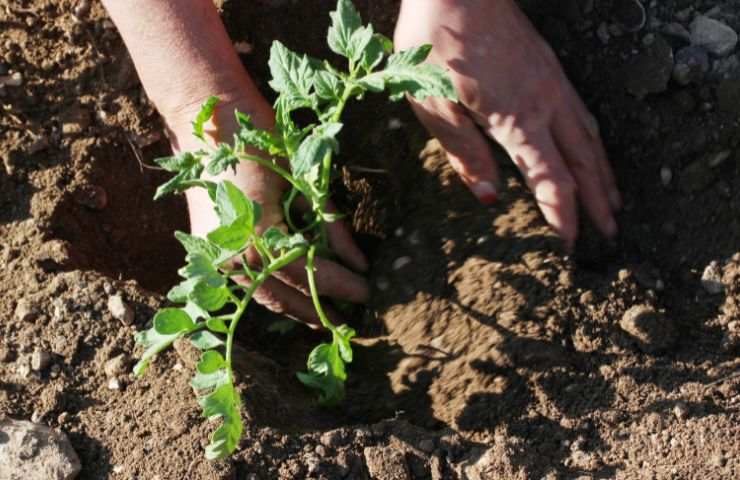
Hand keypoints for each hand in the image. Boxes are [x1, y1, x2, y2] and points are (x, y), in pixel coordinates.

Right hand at [165, 86, 368, 324]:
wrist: (208, 117)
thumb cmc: (262, 142)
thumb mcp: (304, 183)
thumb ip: (331, 227)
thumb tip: (361, 263)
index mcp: (258, 239)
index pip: (311, 274)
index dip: (343, 285)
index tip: (369, 292)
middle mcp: (233, 258)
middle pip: (285, 298)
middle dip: (320, 311)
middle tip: (351, 321)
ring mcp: (215, 259)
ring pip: (263, 296)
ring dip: (295, 308)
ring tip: (325, 317)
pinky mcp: (208, 253)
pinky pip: (248, 283)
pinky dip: (273, 291)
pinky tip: (294, 297)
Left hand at [395, 0, 620, 246]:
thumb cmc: (436, 46)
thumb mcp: (434, 105)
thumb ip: (463, 152)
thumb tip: (489, 198)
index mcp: (515, 120)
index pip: (551, 179)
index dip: (562, 214)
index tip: (569, 244)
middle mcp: (544, 105)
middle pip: (582, 163)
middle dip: (596, 202)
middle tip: (611, 235)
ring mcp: (552, 85)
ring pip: (590, 138)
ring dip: (604, 175)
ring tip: (614, 204)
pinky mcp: (550, 70)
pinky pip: (583, 115)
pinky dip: (595, 143)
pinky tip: (595, 152)